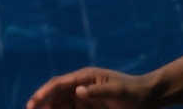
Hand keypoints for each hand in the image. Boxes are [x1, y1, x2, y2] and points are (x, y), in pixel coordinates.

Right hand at [26, 67, 152, 108]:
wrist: (149, 97)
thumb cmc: (134, 92)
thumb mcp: (118, 92)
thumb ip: (97, 91)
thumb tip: (77, 92)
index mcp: (85, 76)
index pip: (59, 83)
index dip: (45, 92)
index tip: (34, 101)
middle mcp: (81, 85)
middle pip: (56, 93)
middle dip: (42, 101)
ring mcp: (84, 96)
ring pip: (60, 103)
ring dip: (50, 108)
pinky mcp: (89, 106)